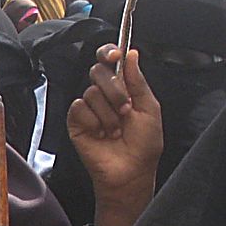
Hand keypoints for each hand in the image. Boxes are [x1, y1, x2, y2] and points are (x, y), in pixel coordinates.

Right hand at [67, 44, 161, 225]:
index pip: (110, 60)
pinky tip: (101, 134)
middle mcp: (104, 94)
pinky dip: (94, 121)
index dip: (109, 53)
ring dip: (108, 113)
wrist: (130, 172)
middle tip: (126, 110)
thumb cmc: (144, 145)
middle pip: (99, 71)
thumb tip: (131, 54)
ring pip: (91, 91)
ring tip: (115, 129)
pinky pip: (79, 108)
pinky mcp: (75, 121)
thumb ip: (138, 80)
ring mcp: (89, 108)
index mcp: (123, 87)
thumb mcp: (150, 108)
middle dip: (115, 90)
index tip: (115, 56)